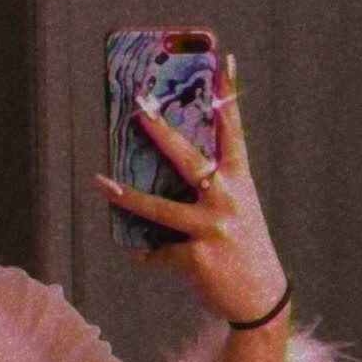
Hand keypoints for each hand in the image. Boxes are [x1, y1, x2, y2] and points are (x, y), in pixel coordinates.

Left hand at [93, 53, 289, 323]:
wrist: (260, 300)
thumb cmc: (242, 248)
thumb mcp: (236, 211)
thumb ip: (211, 188)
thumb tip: (159, 170)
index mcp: (240, 183)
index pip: (234, 131)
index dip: (229, 97)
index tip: (224, 61)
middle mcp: (228, 201)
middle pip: (190, 159)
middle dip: (161, 131)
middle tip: (139, 108)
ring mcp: (212, 229)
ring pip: (160, 208)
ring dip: (127, 196)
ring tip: (101, 183)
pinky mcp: (195, 257)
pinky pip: (157, 251)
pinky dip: (148, 254)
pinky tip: (144, 256)